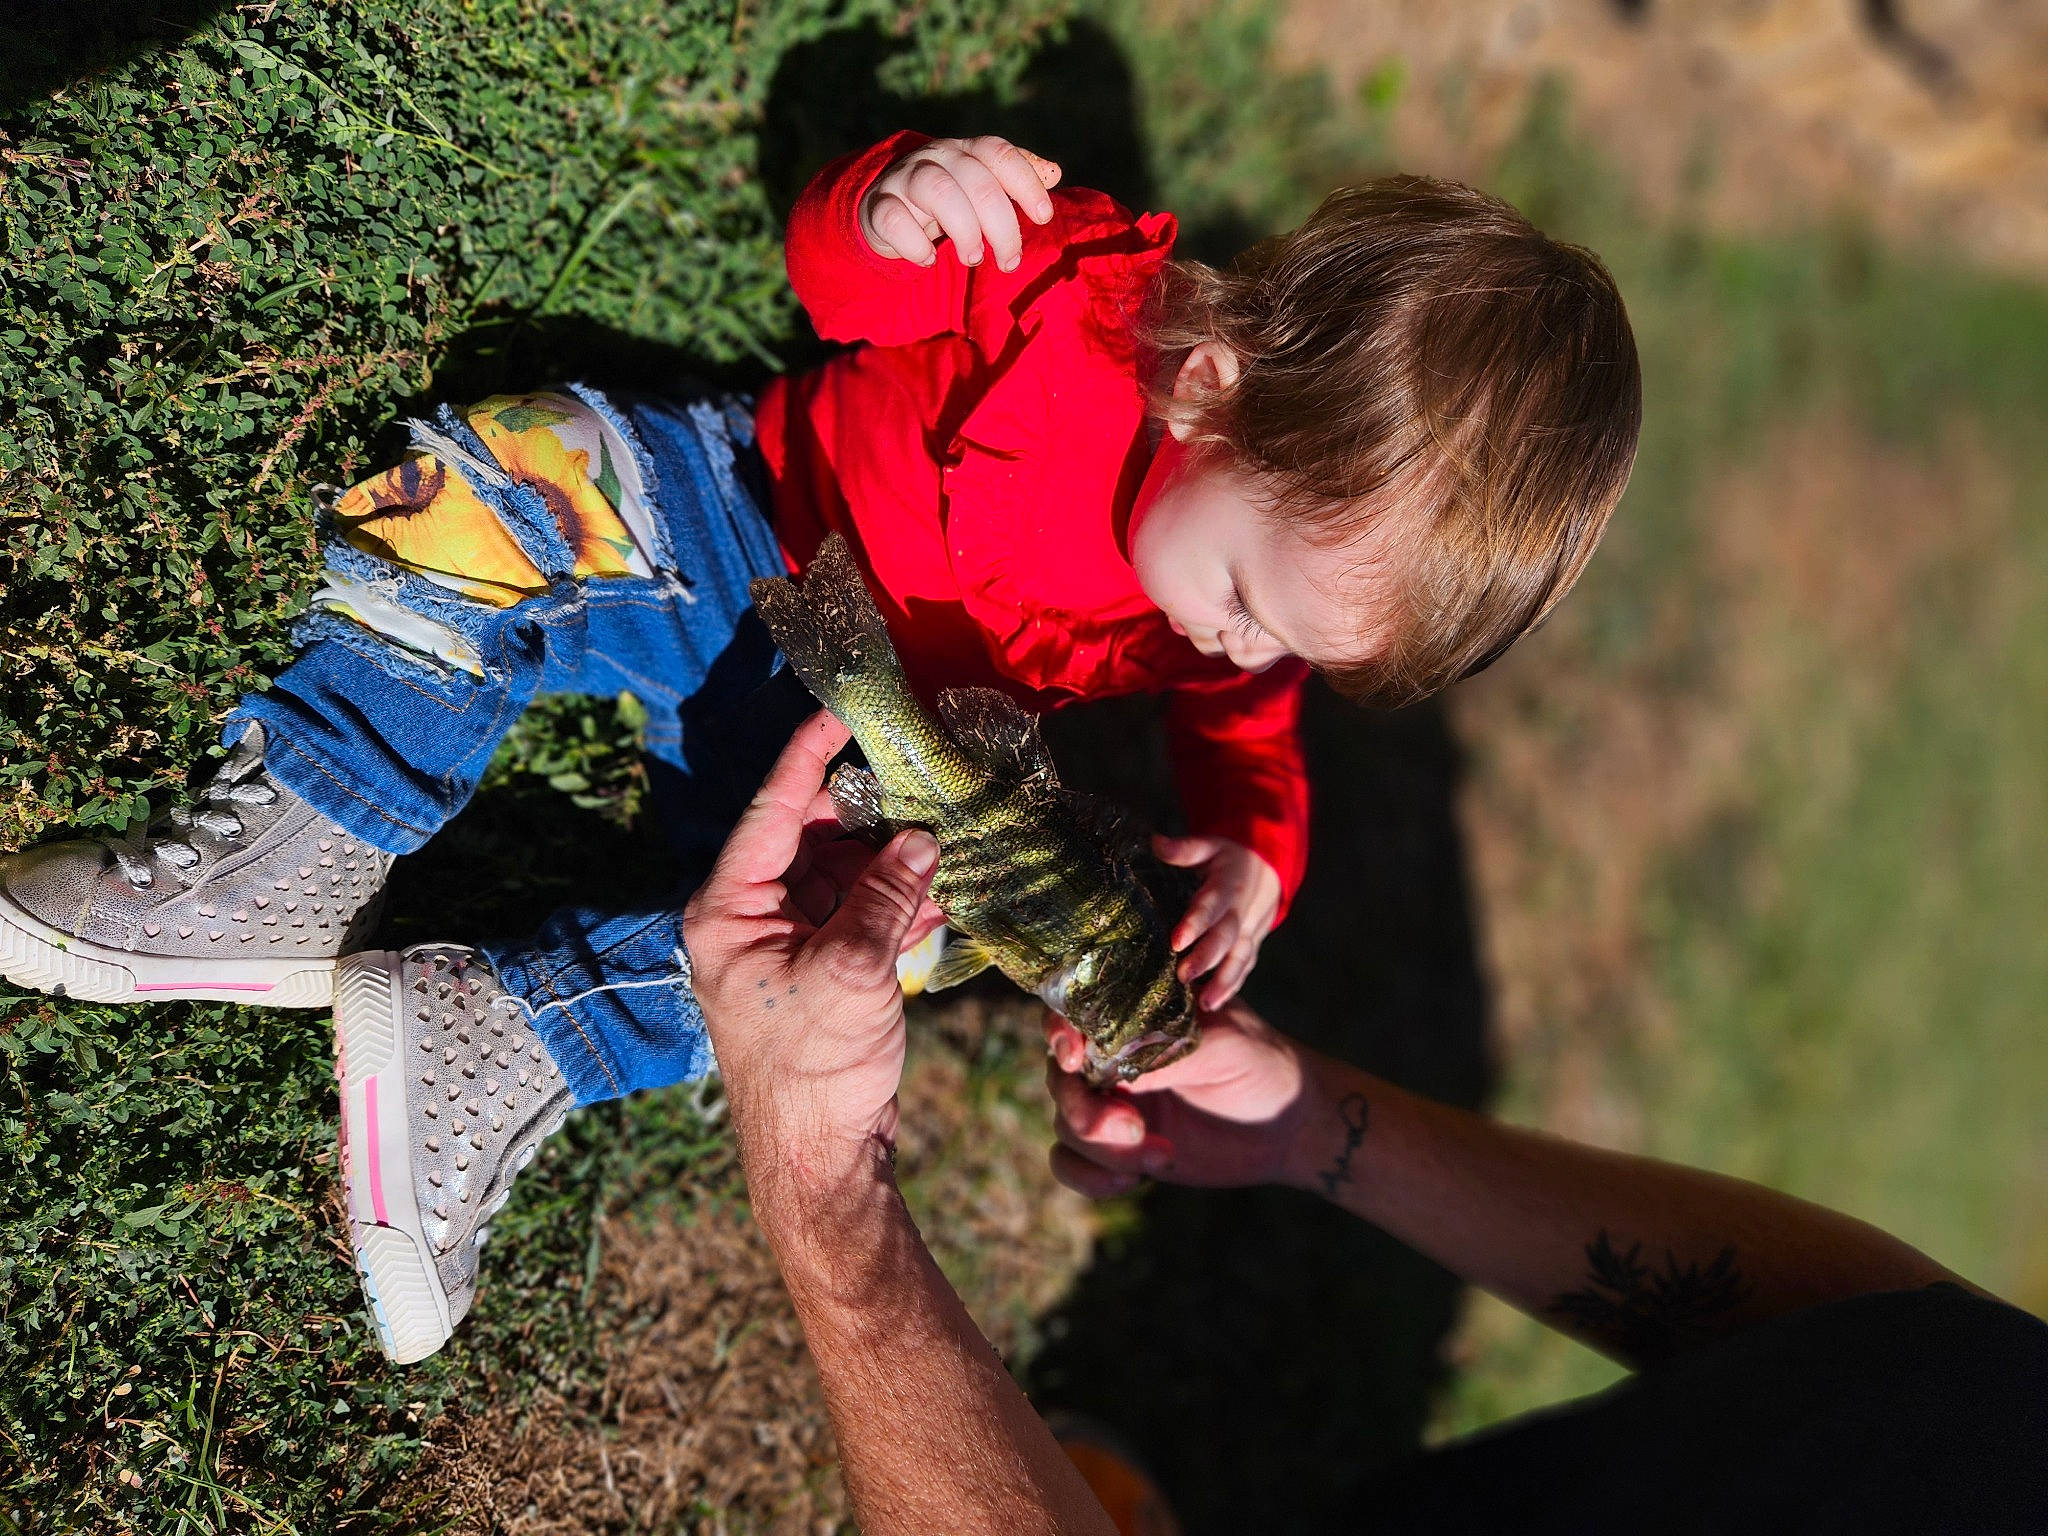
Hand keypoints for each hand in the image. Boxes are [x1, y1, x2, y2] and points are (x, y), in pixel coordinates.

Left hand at [683, 713, 943, 1182]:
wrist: (819, 1158)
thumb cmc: (813, 1070)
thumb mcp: (854, 971)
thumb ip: (888, 895)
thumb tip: (921, 837)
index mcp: (729, 909)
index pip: (772, 809)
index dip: (809, 756)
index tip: (840, 710)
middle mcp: (749, 917)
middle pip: (810, 835)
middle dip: (866, 810)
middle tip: (917, 771)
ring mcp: (784, 942)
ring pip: (843, 872)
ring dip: (892, 859)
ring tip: (944, 833)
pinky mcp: (819, 968)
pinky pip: (859, 912)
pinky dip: (898, 901)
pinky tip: (942, 892)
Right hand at [860, 135, 1061, 271]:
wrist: (885, 207)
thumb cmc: (946, 199)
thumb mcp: (981, 185)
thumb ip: (1014, 179)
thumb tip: (1054, 174)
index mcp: (967, 150)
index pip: (1000, 153)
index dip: (1025, 183)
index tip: (1044, 217)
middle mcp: (937, 156)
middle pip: (976, 180)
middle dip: (1001, 226)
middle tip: (1010, 261)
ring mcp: (904, 178)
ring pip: (938, 191)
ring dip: (964, 231)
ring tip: (973, 258)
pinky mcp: (880, 206)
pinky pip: (896, 220)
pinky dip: (916, 245)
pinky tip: (928, 260)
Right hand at [1044, 1001, 1311, 1197]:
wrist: (1287, 1127)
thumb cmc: (1261, 1065)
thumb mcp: (1222, 1046)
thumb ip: (1166, 1053)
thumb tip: (1111, 1068)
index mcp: (1134, 1014)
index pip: (1073, 1013)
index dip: (1060, 1032)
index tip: (1074, 1058)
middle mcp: (1113, 1056)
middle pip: (1060, 1077)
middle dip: (1085, 1110)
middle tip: (1132, 1129)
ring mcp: (1111, 1102)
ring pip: (1065, 1124)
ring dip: (1102, 1149)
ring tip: (1162, 1157)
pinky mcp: (1116, 1148)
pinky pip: (1070, 1163)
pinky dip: (1090, 1178)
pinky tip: (1133, 1181)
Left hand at [1154, 834, 1281, 1009]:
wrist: (1271, 867)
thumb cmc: (1229, 858)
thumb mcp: (1210, 846)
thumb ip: (1185, 849)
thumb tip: (1156, 842)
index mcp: (1228, 886)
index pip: (1211, 906)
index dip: (1195, 923)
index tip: (1177, 941)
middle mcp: (1241, 912)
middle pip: (1225, 938)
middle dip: (1206, 959)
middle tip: (1184, 977)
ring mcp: (1250, 931)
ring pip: (1239, 958)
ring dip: (1224, 982)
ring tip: (1206, 1004)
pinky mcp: (1253, 944)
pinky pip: (1245, 967)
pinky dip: (1233, 986)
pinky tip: (1217, 1003)